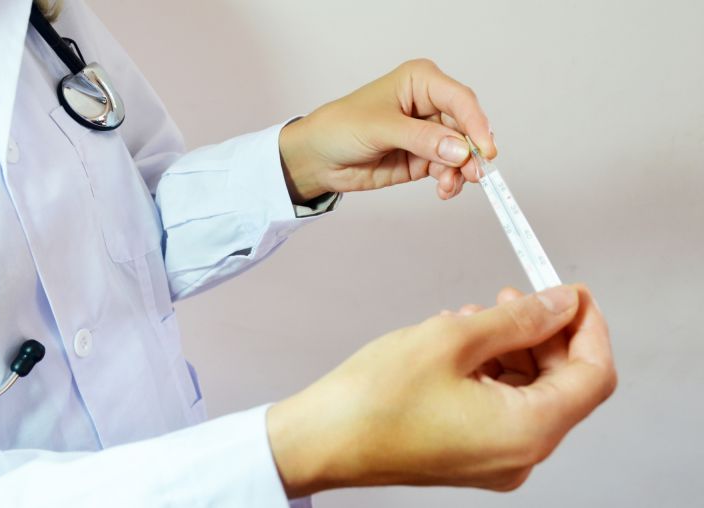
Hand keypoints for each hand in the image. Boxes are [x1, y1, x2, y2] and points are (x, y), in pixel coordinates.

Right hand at [267, 285, 615, 496]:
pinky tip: (459, 343)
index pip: (592, 376)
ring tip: (471, 317)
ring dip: (510, 348)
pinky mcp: (472, 454)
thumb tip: (562, 304)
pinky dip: (490, 370)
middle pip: (561, 384)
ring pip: (528, 392)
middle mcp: (519, 455)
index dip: (589, 327)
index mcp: (526, 432)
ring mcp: (495, 460)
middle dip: (542, 333)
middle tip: (513, 294)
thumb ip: (518, 319)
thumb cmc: (374, 399)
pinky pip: (501, 406)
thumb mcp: (452, 339)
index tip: (572, 293)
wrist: (322, 440)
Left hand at [278, 59, 496, 202]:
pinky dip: (450, 181)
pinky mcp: (423, 158)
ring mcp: (428, 133)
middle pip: (466, 128)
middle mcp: (429, 104)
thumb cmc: (341, 127)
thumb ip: (421, 139)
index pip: (460, 99)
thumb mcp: (381, 129)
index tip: (485, 151)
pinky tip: (444, 190)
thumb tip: (460, 150)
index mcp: (420, 81)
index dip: (476, 124)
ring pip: (460, 153)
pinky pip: (447, 169)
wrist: (318, 158)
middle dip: (471, 153)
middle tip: (473, 174)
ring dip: (461, 171)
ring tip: (449, 186)